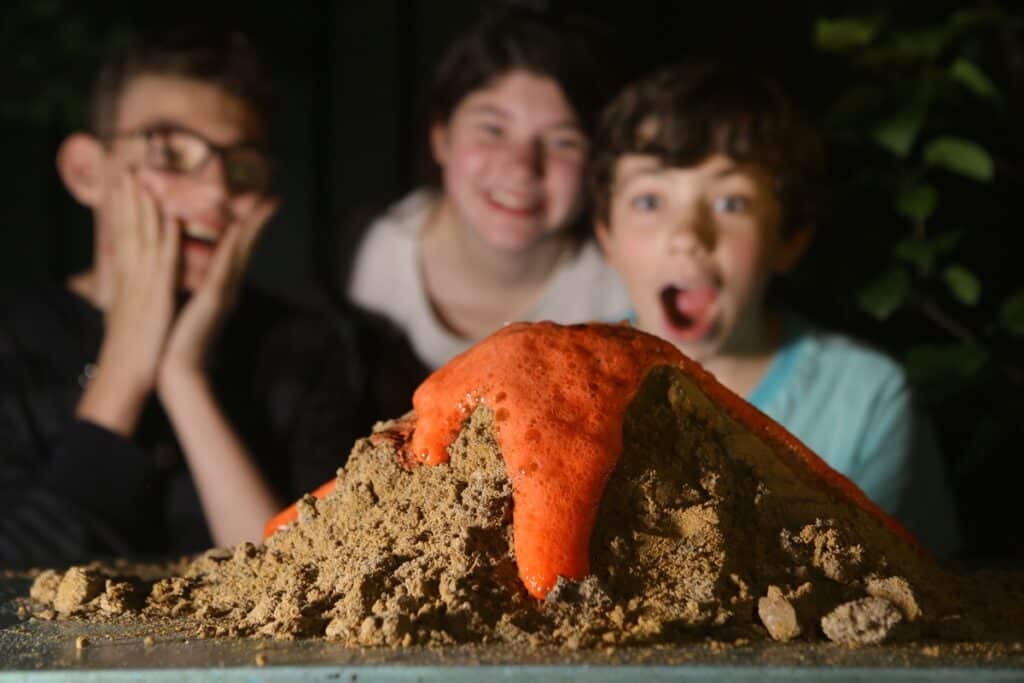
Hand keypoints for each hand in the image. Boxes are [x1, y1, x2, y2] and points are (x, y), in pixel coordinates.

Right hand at [76, 171, 178, 434]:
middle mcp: (132, 275)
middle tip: (128, 164)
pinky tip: (171, 218)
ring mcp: (144, 284)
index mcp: (128, 277)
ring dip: (145, 206)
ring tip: (144, 177)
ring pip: (144, 236)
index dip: (123, 206)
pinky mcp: (157, 296)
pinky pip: (163, 263)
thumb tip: (133, 278)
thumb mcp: (131, 309)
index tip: (123, 180)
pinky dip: (167, 239)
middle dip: (128, 195)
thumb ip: (134, 288)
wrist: (128, 374)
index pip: (124, 233)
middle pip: (129, 227)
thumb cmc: (134, 346)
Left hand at [157, 196, 278, 386]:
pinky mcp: (213, 298)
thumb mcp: (189, 308)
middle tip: (273, 197)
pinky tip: (239, 226)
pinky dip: (233, 245)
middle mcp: (228, 287)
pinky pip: (224, 265)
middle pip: (246, 247)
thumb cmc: (179, 341)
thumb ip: (196, 290)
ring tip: (266, 203)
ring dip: (253, 226)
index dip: (249, 227)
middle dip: (259, 221)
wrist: (179, 370)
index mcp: (221, 287)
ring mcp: (224, 292)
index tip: (258, 206)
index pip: (236, 250)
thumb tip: (194, 275)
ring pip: (241, 251)